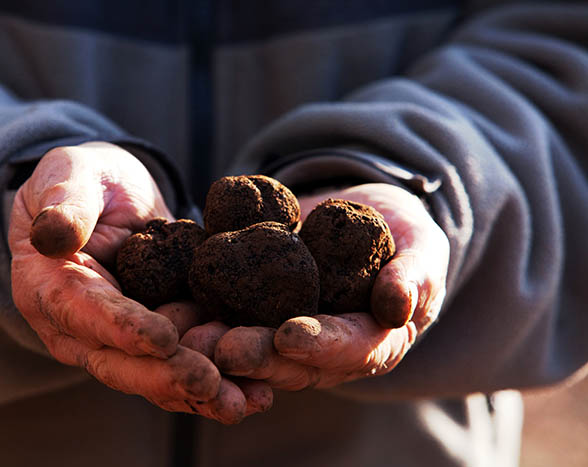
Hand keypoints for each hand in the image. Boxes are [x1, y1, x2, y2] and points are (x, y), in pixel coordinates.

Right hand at [8, 142, 262, 422]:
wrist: (109, 197)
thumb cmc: (84, 180)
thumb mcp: (69, 176)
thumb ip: (64, 203)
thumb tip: (53, 235)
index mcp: (51, 289)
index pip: (86, 313)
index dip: (124, 328)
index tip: (163, 339)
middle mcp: (81, 328)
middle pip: (123, 362)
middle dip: (169, 376)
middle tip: (212, 384)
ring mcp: (120, 340)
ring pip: (158, 374)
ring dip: (202, 393)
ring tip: (247, 400)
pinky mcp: (157, 338)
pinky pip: (184, 365)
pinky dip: (220, 381)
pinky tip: (258, 392)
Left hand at [202, 183, 448, 389]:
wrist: (365, 216)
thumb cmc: (403, 236)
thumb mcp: (421, 248)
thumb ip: (414, 276)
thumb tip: (398, 306)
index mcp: (371, 342)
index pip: (349, 351)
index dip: (320, 346)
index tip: (290, 336)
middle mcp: (325, 348)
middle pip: (292, 361)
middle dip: (258, 357)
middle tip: (223, 348)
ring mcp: (289, 329)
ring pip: (255, 347)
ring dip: (222, 345)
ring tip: (194, 335)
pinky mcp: (260, 307)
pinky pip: (233, 314)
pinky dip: (207, 312)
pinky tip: (180, 305)